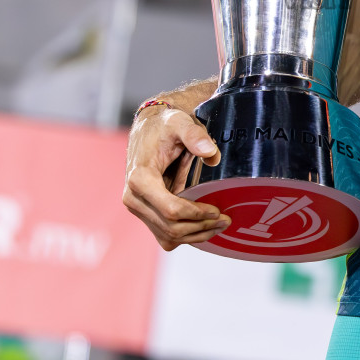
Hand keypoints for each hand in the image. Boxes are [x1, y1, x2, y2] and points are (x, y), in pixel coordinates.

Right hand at [122, 104, 230, 250]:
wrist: (148, 131)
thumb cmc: (163, 127)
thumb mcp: (179, 123)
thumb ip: (194, 135)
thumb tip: (211, 154)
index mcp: (139, 179)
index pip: (171, 209)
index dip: (196, 214)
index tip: (217, 210)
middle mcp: (133, 198)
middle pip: (171, 227)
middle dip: (201, 226)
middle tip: (226, 220)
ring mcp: (138, 209)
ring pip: (168, 236)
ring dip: (196, 235)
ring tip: (220, 225)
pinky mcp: (144, 215)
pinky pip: (165, 236)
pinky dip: (186, 236)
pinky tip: (204, 227)